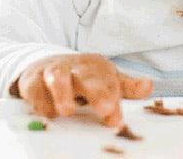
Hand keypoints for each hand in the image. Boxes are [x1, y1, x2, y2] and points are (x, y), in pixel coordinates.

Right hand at [12, 54, 152, 126]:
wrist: (47, 63)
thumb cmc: (83, 77)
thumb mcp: (107, 79)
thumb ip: (127, 87)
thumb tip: (148, 86)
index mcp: (97, 68)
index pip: (108, 83)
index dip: (113, 99)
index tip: (116, 120)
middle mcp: (76, 68)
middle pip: (87, 77)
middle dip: (96, 92)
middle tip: (105, 108)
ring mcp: (54, 71)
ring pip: (58, 77)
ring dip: (62, 92)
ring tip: (67, 110)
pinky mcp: (34, 80)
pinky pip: (35, 88)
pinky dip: (40, 100)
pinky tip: (48, 113)